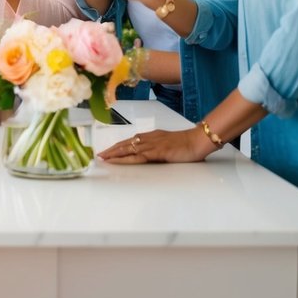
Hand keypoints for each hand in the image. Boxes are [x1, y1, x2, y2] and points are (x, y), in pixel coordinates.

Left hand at [97, 127, 213, 163]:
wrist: (197, 141)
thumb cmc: (186, 144)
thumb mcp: (168, 145)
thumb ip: (158, 148)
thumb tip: (150, 155)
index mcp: (151, 136)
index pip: (130, 141)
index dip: (118, 146)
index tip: (108, 150)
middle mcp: (148, 139)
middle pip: (125, 143)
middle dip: (111, 150)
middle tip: (100, 155)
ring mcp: (152, 145)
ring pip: (128, 149)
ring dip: (114, 154)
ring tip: (103, 158)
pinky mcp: (156, 152)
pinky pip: (137, 156)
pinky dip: (125, 158)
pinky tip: (117, 161)